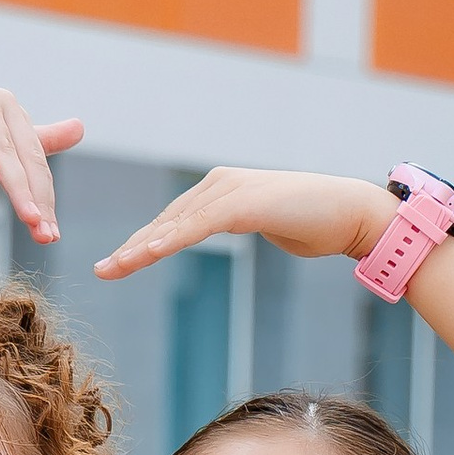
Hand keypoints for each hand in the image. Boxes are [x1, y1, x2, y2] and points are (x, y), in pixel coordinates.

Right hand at [0, 72, 83, 244]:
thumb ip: (31, 142)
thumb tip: (80, 128)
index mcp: (17, 117)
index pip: (37, 165)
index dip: (46, 200)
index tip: (51, 236)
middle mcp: (4, 104)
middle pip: (27, 159)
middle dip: (37, 198)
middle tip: (45, 233)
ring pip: (4, 149)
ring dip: (17, 186)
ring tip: (28, 217)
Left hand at [96, 167, 395, 279]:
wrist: (351, 213)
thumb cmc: (314, 221)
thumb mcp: (267, 223)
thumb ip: (241, 222)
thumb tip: (227, 228)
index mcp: (222, 189)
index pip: (173, 220)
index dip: (143, 242)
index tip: (117, 264)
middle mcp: (220, 183)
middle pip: (166, 221)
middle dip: (132, 247)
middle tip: (102, 271)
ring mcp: (231, 190)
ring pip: (176, 223)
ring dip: (142, 247)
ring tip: (114, 268)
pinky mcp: (244, 203)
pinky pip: (199, 225)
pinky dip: (172, 239)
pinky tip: (149, 253)